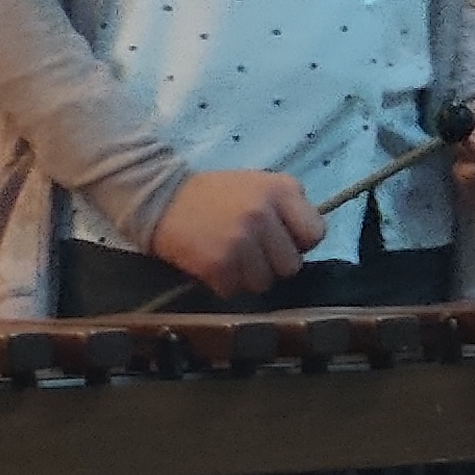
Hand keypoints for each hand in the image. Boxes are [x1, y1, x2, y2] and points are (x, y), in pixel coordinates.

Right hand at [147, 170, 324, 299]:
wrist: (159, 196)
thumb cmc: (212, 194)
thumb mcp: (256, 184)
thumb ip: (285, 208)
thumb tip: (304, 243)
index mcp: (280, 189)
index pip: (315, 234)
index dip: (298, 242)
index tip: (279, 240)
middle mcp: (264, 214)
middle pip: (291, 266)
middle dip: (272, 264)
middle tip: (250, 252)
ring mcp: (241, 240)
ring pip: (264, 283)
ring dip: (247, 277)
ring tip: (229, 259)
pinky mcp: (218, 263)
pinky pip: (234, 290)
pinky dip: (223, 283)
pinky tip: (211, 265)